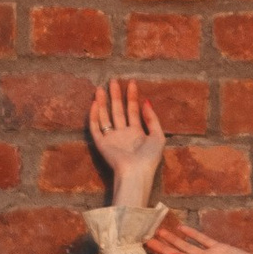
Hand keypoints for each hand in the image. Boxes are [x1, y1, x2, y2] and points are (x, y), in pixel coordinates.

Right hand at [88, 78, 166, 207]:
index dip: (132, 97)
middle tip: (114, 80)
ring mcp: (111, 138)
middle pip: (118, 111)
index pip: (132, 110)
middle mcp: (123, 134)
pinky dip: (94, 116)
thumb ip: (152, 119)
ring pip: (105, 117)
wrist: (136, 173)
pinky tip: (95, 104)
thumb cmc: (149, 158)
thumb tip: (146, 101)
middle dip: (116, 96)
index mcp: (137, 133)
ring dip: (103, 103)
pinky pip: (95, 128)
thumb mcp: (158, 136)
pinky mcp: (101, 144)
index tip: (132, 83)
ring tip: (101, 88)